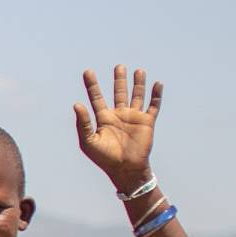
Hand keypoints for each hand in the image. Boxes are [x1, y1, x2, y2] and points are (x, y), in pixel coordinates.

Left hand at [74, 66, 160, 190]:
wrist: (125, 169)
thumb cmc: (104, 158)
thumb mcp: (88, 141)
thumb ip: (83, 123)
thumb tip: (77, 104)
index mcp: (104, 118)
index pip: (97, 97)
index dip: (92, 84)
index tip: (87, 71)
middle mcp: (119, 115)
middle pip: (119, 93)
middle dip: (119, 80)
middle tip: (119, 67)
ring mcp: (134, 118)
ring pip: (136, 96)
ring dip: (138, 84)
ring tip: (138, 71)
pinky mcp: (147, 122)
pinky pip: (153, 106)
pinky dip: (156, 95)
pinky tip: (158, 84)